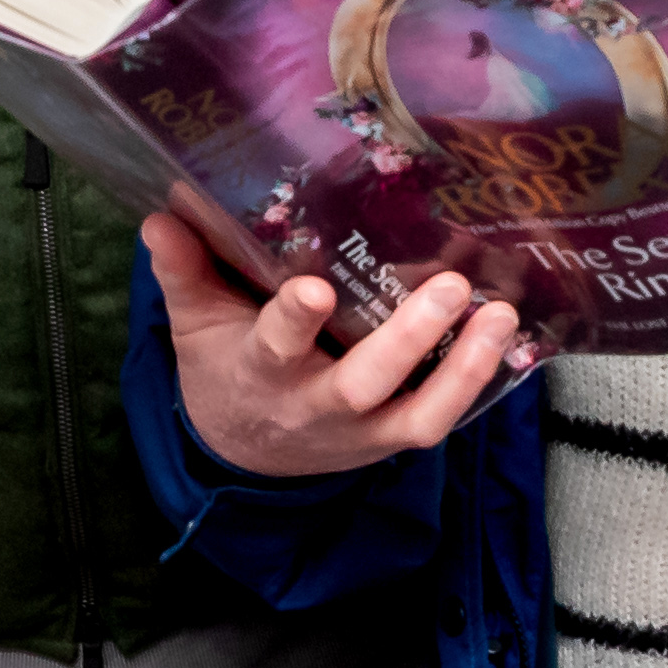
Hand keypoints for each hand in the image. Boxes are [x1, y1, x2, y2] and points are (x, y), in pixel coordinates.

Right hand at [145, 212, 529, 478]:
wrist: (243, 453)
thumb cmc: (224, 368)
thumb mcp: (195, 322)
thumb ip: (182, 270)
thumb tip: (159, 214)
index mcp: (261, 370)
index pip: (275, 346)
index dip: (294, 321)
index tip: (314, 287)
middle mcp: (314, 407)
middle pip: (362, 386)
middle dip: (407, 341)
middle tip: (452, 287)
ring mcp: (360, 431)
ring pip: (418, 417)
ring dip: (465, 371)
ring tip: (502, 315)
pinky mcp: (392, 439)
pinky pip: (440, 422)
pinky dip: (476, 384)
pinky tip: (508, 337)